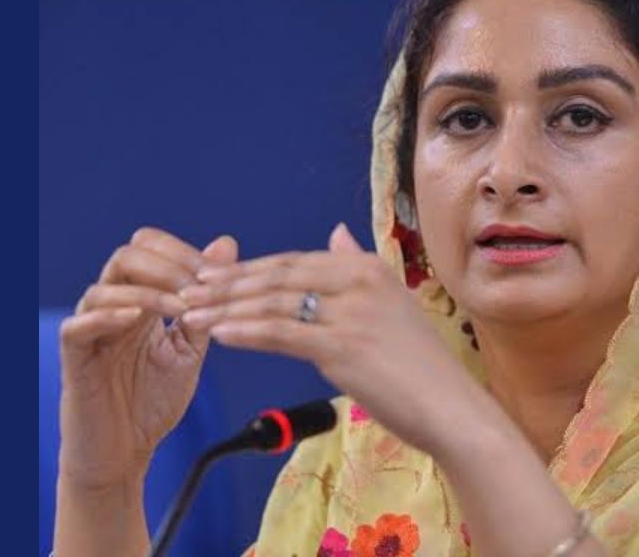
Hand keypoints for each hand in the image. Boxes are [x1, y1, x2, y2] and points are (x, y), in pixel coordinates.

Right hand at [57, 227, 237, 489]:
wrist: (124, 454)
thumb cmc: (154, 403)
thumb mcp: (191, 347)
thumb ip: (207, 302)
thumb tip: (227, 245)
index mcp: (139, 302)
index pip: (150, 250)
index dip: (182, 252)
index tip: (217, 272)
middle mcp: (112, 309)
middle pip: (127, 257)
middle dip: (168, 265)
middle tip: (200, 286)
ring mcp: (90, 332)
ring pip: (103, 288)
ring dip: (148, 293)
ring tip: (181, 309)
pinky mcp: (74, 359)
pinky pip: (78, 326)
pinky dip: (106, 316)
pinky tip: (136, 320)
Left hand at [180, 223, 483, 457]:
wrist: (450, 407)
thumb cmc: (420, 366)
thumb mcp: (392, 303)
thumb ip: (359, 266)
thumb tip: (338, 232)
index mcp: (368, 267)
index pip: (294, 261)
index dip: (249, 269)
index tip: (212, 277)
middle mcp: (359, 281)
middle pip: (278, 276)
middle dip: (228, 284)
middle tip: (188, 291)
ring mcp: (351, 312)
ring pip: (274, 303)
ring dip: (226, 309)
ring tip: (192, 316)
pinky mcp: (343, 346)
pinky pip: (283, 334)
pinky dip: (247, 331)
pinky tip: (220, 334)